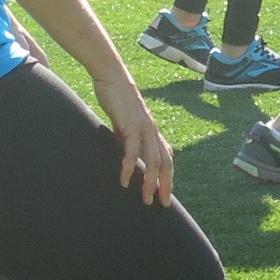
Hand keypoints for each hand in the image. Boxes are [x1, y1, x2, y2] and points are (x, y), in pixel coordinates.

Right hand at [94, 67, 176, 205]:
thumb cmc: (116, 97)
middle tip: (162, 203)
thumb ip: (126, 136)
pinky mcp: (131, 125)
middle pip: (166, 163)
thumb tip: (124, 151)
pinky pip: (132, 151)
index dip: (167, 176)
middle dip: (165, 184)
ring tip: (145, 199)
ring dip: (150, 182)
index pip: (166, 157)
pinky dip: (129, 168)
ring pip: (153, 161)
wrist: (111, 76)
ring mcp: (144, 127)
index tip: (164, 194)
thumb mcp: (124, 121)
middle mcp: (153, 130)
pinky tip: (124, 181)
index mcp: (152, 130)